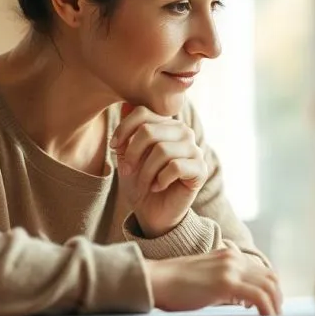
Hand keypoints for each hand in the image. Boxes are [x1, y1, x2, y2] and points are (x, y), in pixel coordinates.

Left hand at [112, 103, 208, 237]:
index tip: (114, 148)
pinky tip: (158, 187)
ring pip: (162, 150)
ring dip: (146, 171)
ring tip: (144, 182)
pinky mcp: (200, 169)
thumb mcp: (127, 156)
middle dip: (132, 154)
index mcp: (166, 124)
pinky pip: (176, 167)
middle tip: (128, 171)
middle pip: (149, 131)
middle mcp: (182, 132)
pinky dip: (160, 180)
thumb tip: (126, 104)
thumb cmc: (140, 181)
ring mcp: (194, 149)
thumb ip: (128, 131)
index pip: (142, 112)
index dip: (123, 130)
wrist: (152, 211)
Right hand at [146, 249, 282, 315]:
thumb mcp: (206, 276)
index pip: (262, 270)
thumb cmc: (176, 284)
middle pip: (270, 277)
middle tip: (277, 314)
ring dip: (275, 304)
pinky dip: (267, 308)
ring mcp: (230, 269)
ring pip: (268, 286)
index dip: (272, 288)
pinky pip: (258, 296)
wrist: (157, 280)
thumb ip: (225, 281)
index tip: (272, 304)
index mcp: (229, 255)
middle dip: (278, 297)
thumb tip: (243, 299)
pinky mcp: (226, 283)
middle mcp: (233, 259)